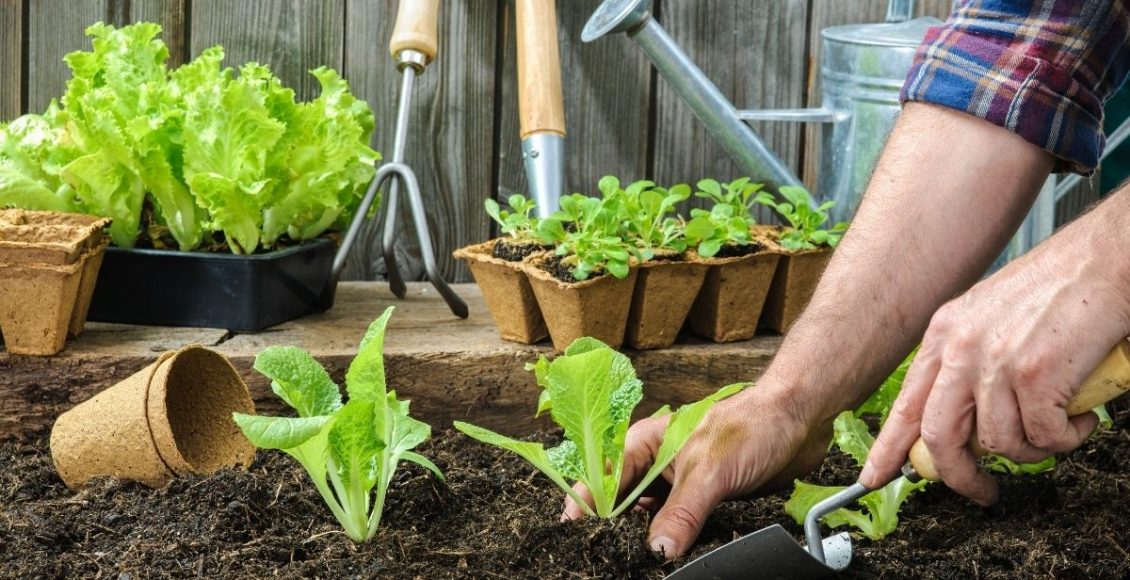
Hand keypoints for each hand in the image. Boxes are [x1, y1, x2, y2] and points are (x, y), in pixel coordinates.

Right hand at [561, 380, 829, 558]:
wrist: (800, 421)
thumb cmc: (752, 425)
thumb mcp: (709, 472)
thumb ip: (681, 513)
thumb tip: (657, 552)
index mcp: (645, 444)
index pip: (602, 480)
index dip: (585, 508)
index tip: (575, 536)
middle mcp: (656, 464)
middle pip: (621, 504)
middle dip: (614, 530)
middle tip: (608, 557)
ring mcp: (679, 484)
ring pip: (649, 519)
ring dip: (644, 539)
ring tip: (634, 561)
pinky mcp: (703, 501)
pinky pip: (678, 528)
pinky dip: (672, 543)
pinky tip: (670, 558)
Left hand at [860, 220, 1129, 504]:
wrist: (1105, 260)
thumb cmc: (1059, 289)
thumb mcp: (990, 319)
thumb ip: (968, 363)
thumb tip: (964, 420)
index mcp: (944, 333)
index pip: (906, 404)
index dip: (889, 447)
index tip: (874, 477)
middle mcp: (961, 347)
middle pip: (939, 436)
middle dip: (959, 475)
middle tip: (982, 492)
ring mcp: (995, 361)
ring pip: (999, 443)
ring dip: (1033, 451)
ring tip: (1057, 430)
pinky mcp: (1035, 375)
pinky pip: (1044, 437)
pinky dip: (1067, 438)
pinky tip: (1080, 417)